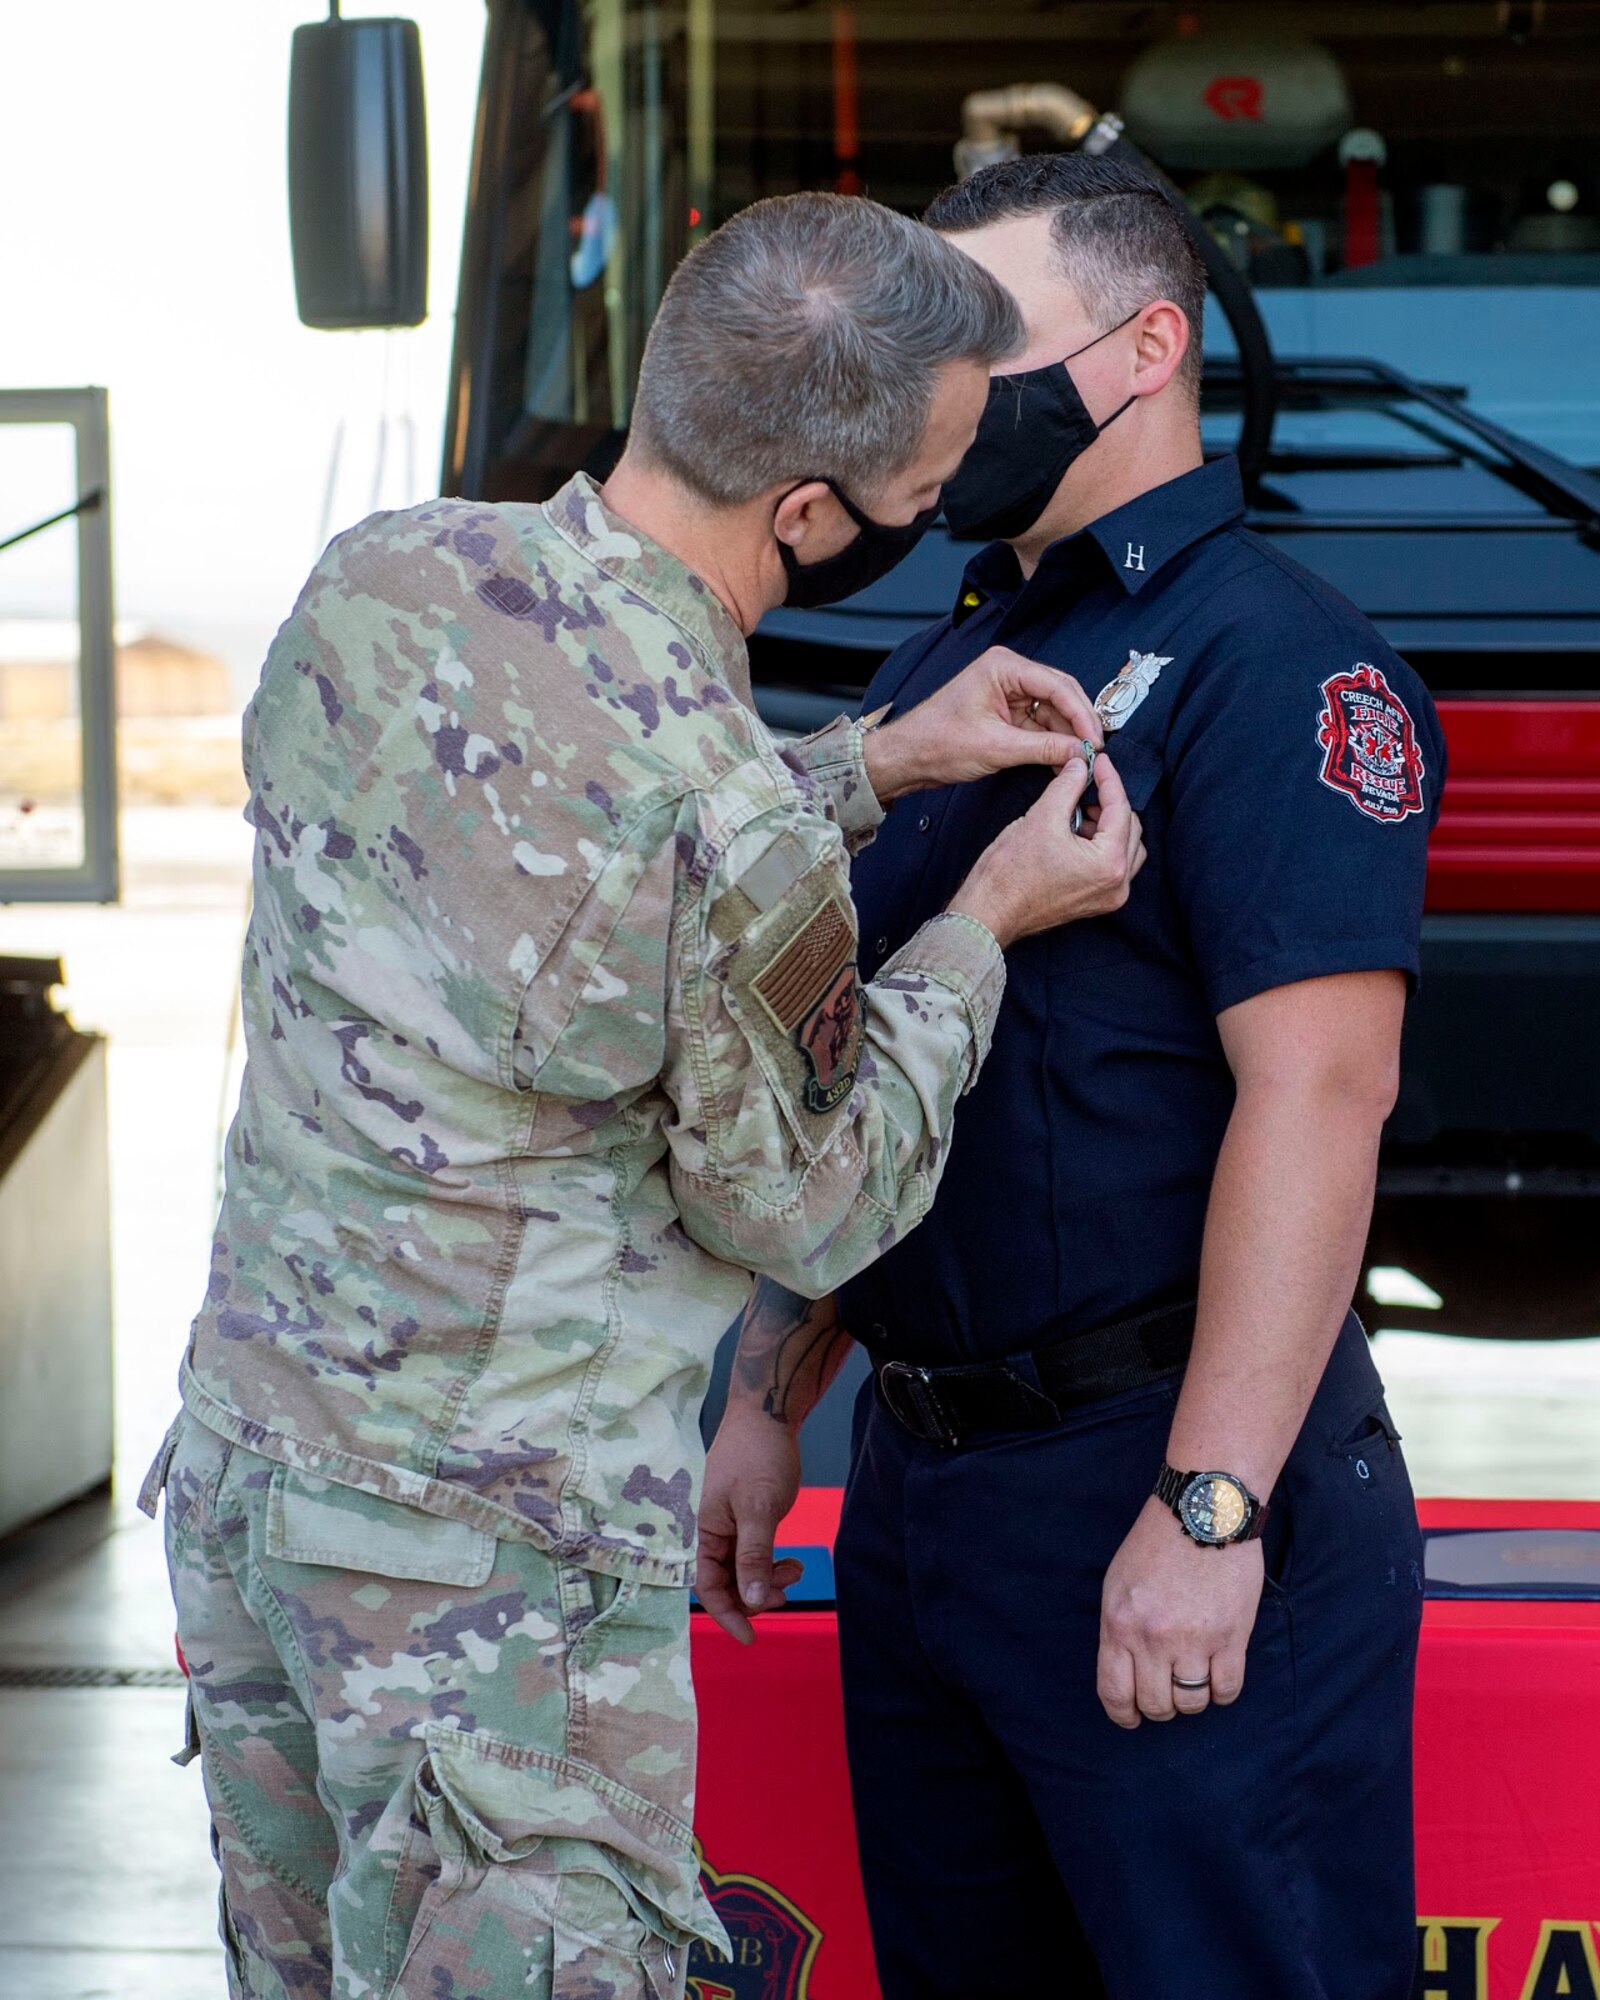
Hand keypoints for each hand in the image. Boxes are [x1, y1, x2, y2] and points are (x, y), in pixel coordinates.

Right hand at [696, 1408, 805, 1644]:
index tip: (750, 1638)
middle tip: (786, 1595)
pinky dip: (772, 1562)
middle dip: (754, 1595)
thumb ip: (754, 1557)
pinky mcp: (745, 1517)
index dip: (727, 1614)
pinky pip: (753, 1553)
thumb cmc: (758, 1456)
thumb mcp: (758, 1509)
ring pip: (743, 1569)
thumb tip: (753, 1601)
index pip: (707, 1585)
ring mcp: (728, 1524)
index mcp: (703, 1530)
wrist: (768, 1414)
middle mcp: (710, 1531)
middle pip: (725, 1582)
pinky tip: (792, 1561)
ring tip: (796, 1571)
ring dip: (768, 1579)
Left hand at [862, 647, 1102, 802]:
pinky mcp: (1006, 713)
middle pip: (1060, 695)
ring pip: (1052, 712)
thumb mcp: (996, 747)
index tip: (1095, 740)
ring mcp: (1008, 693)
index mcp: (1003, 667)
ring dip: (1066, 736)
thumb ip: (1043, 748)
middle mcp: (1008, 673)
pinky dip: (1052, 742)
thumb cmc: (935, 742)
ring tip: (1081, 760)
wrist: (907, 758)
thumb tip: (1080, 752)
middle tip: (1095, 750)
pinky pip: (1039, 725)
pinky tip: (1063, 759)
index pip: (1057, 685)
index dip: (1081, 714)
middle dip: (1078, 724)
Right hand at [947, 750, 1145, 948]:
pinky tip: (1075, 834)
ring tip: (1078, 812)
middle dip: (1109, 803)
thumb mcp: (1042, 818)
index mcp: (1109, 864)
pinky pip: (1112, 866)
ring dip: (1108, 825)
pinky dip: (1100, 846)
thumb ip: (1068, 786)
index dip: (1108, 779)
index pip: (1120, 809)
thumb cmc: (1010, 873)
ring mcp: (1108, 897)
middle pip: (1130, 829)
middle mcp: (1117, 885)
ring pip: (1125, 848)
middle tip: (1085, 784)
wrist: (989, 913)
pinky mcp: (1096, 902)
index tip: (1098, 760)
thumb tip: (1080, 766)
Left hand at [1096, 1497, 1263, 1727]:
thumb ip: (1118, 1630)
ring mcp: (1194, 1640)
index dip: (1124, 1714)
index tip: (1132, 1717)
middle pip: (1157, 1705)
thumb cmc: (1157, 1543)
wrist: (1203, 1509)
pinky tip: (1218, 1673)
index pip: (1114, 1693)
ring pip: (1192, 1703)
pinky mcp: (1231, 1636)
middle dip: (1161, 1706)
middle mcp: (1153, 1638)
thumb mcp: (1118, 1584)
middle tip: (1168, 1690)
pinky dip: (1222, 1691)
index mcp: (1119, 1624)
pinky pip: (1227, 1690)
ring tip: (1195, 1675)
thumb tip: (1125, 1674)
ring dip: (1193, 1697)